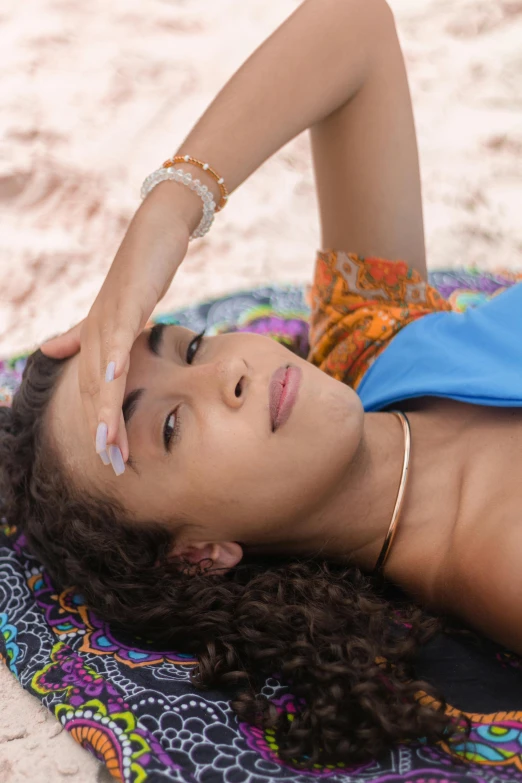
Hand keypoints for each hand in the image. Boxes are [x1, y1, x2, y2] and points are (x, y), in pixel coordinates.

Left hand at [42, 186, 191, 473]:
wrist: (156, 232)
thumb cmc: (142, 273)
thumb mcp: (119, 312)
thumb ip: (87, 333)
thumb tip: (49, 348)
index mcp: (98, 339)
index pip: (98, 392)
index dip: (103, 426)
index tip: (113, 458)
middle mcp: (96, 332)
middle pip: (96, 390)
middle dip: (103, 429)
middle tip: (111, 464)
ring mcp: (109, 317)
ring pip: (103, 372)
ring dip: (104, 408)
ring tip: (106, 442)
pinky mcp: (125, 302)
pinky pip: (118, 335)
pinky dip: (114, 359)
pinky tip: (113, 381)